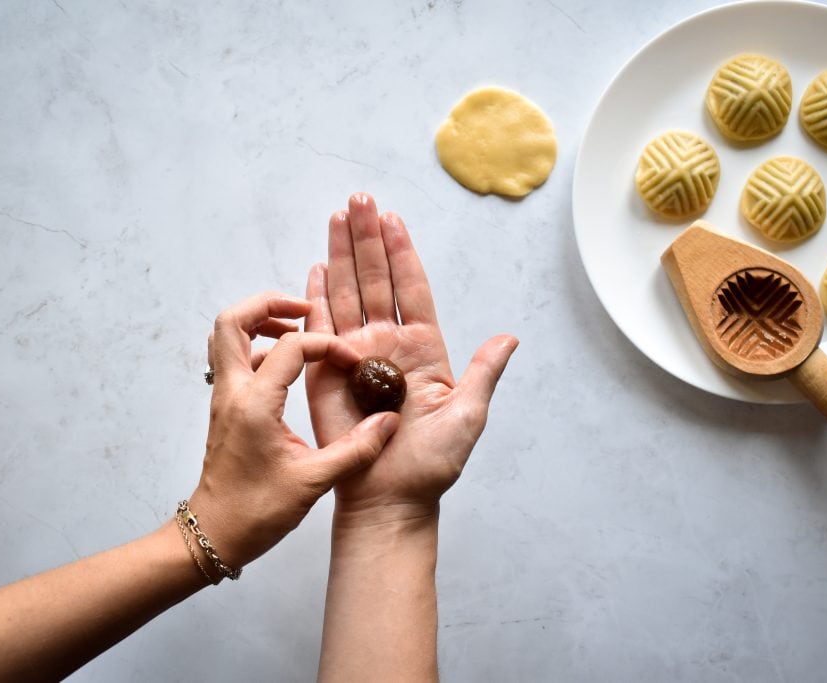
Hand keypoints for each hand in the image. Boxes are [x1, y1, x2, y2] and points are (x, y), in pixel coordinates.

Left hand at [187, 292, 399, 571]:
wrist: (212, 535)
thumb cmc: (255, 512)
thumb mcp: (314, 482)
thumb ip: (356, 449)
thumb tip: (389, 423)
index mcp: (255, 404)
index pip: (290, 347)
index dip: (326, 345)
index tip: (350, 361)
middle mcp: (232, 393)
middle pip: (232, 321)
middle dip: (269, 305)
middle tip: (306, 310)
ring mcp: (224, 399)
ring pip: (228, 337)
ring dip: (260, 323)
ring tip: (300, 333)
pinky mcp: (226, 409)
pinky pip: (235, 360)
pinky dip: (260, 349)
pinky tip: (290, 370)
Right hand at [304, 194, 517, 517]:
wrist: (390, 498)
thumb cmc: (431, 464)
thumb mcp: (468, 414)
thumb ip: (484, 372)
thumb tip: (509, 337)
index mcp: (422, 349)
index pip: (411, 289)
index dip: (403, 254)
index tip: (394, 219)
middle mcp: (387, 344)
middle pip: (375, 280)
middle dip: (368, 239)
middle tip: (360, 199)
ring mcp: (354, 355)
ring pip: (347, 293)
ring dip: (342, 254)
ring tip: (339, 216)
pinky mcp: (325, 372)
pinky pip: (319, 326)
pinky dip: (317, 295)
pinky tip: (317, 264)